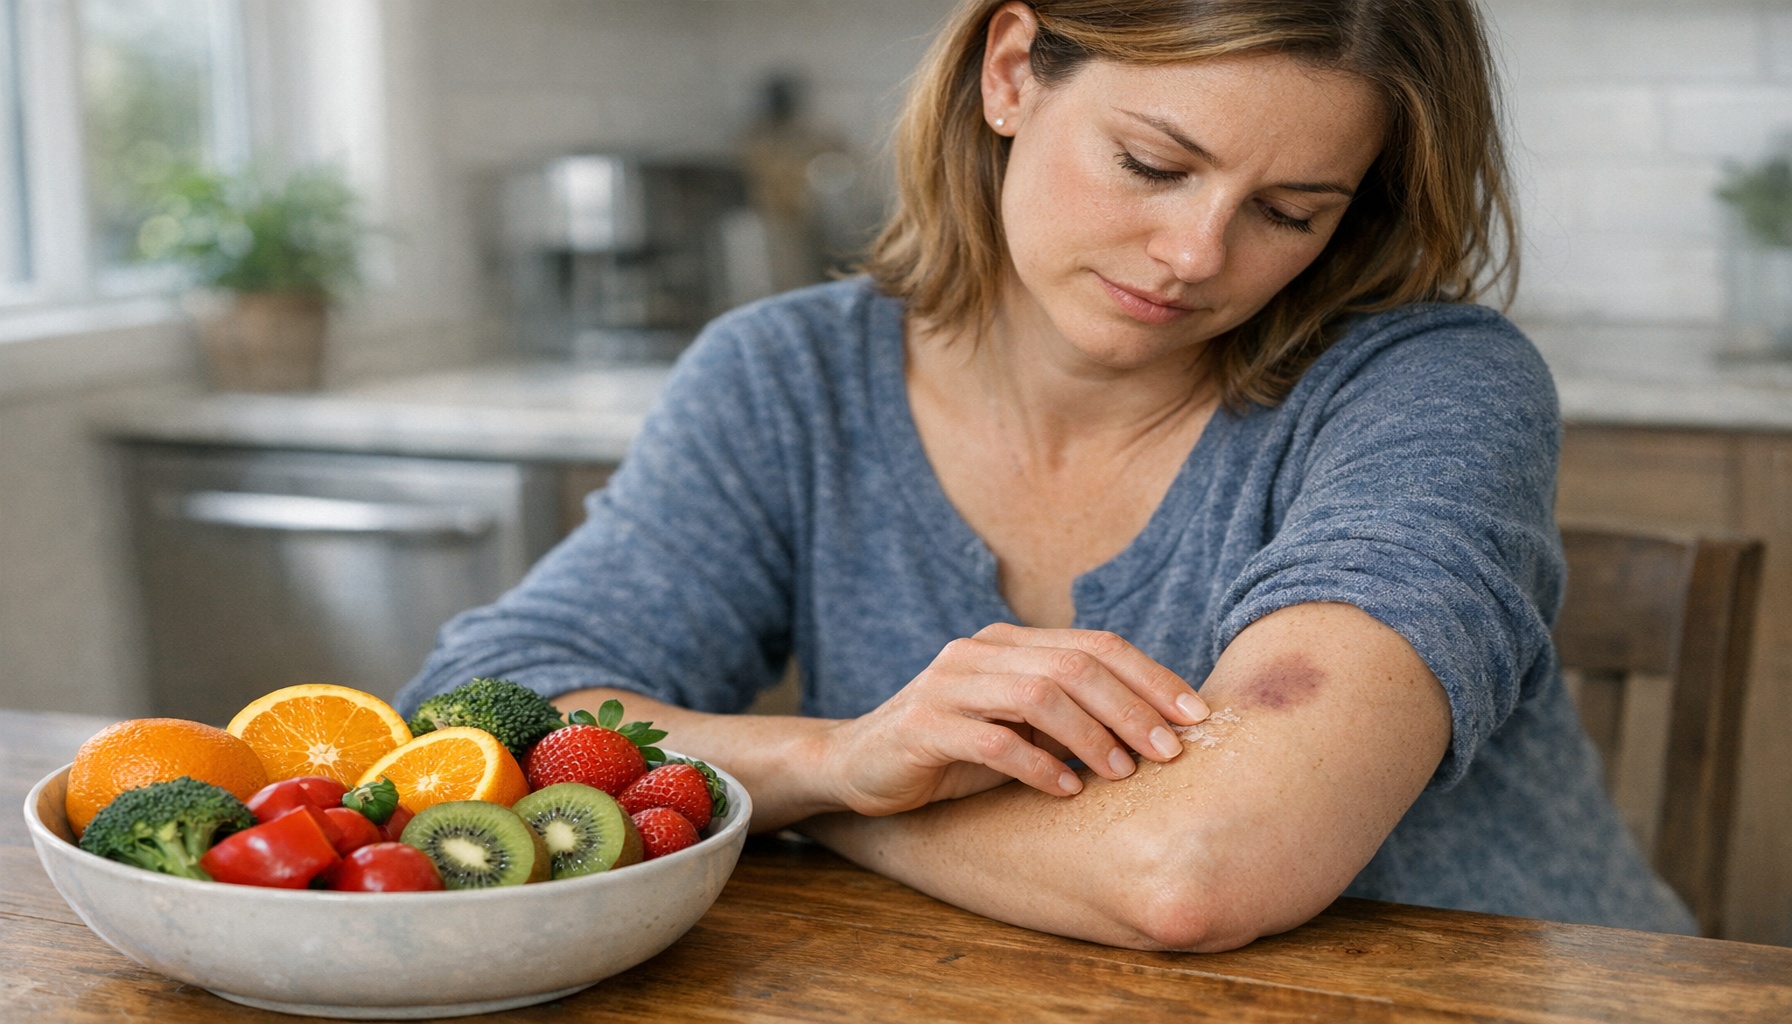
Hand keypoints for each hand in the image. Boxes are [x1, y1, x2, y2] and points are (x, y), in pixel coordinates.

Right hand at [816, 624, 1210, 815]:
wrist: (858, 766)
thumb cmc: (954, 751)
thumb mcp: (1019, 729)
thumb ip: (1071, 717)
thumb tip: (1159, 732)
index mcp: (1010, 643)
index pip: (1096, 645)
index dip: (1151, 678)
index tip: (1196, 717)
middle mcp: (980, 651)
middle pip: (1075, 665)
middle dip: (1132, 708)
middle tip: (1169, 752)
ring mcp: (948, 684)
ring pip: (1038, 694)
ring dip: (1090, 735)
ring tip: (1121, 773)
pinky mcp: (923, 725)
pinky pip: (991, 740)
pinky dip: (1036, 765)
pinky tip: (1064, 790)